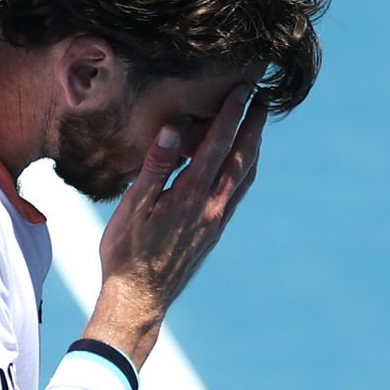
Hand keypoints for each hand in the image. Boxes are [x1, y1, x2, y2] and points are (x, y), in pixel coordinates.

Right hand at [90, 83, 266, 358]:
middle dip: (253, 125)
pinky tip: (240, 167)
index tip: (244, 89)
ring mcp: (216, 221)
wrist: (140, 299)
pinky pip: (238, 193)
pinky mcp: (214, 232)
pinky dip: (245, 170)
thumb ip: (155, 168)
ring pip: (244, 176)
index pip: (217, 144)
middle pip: (242, 157)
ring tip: (256, 126)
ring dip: (253, 147)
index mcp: (191, 196)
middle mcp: (212, 207)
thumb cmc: (127, 252)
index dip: (231, 113)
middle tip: (262, 99)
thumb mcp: (133, 207)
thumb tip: (172, 130)